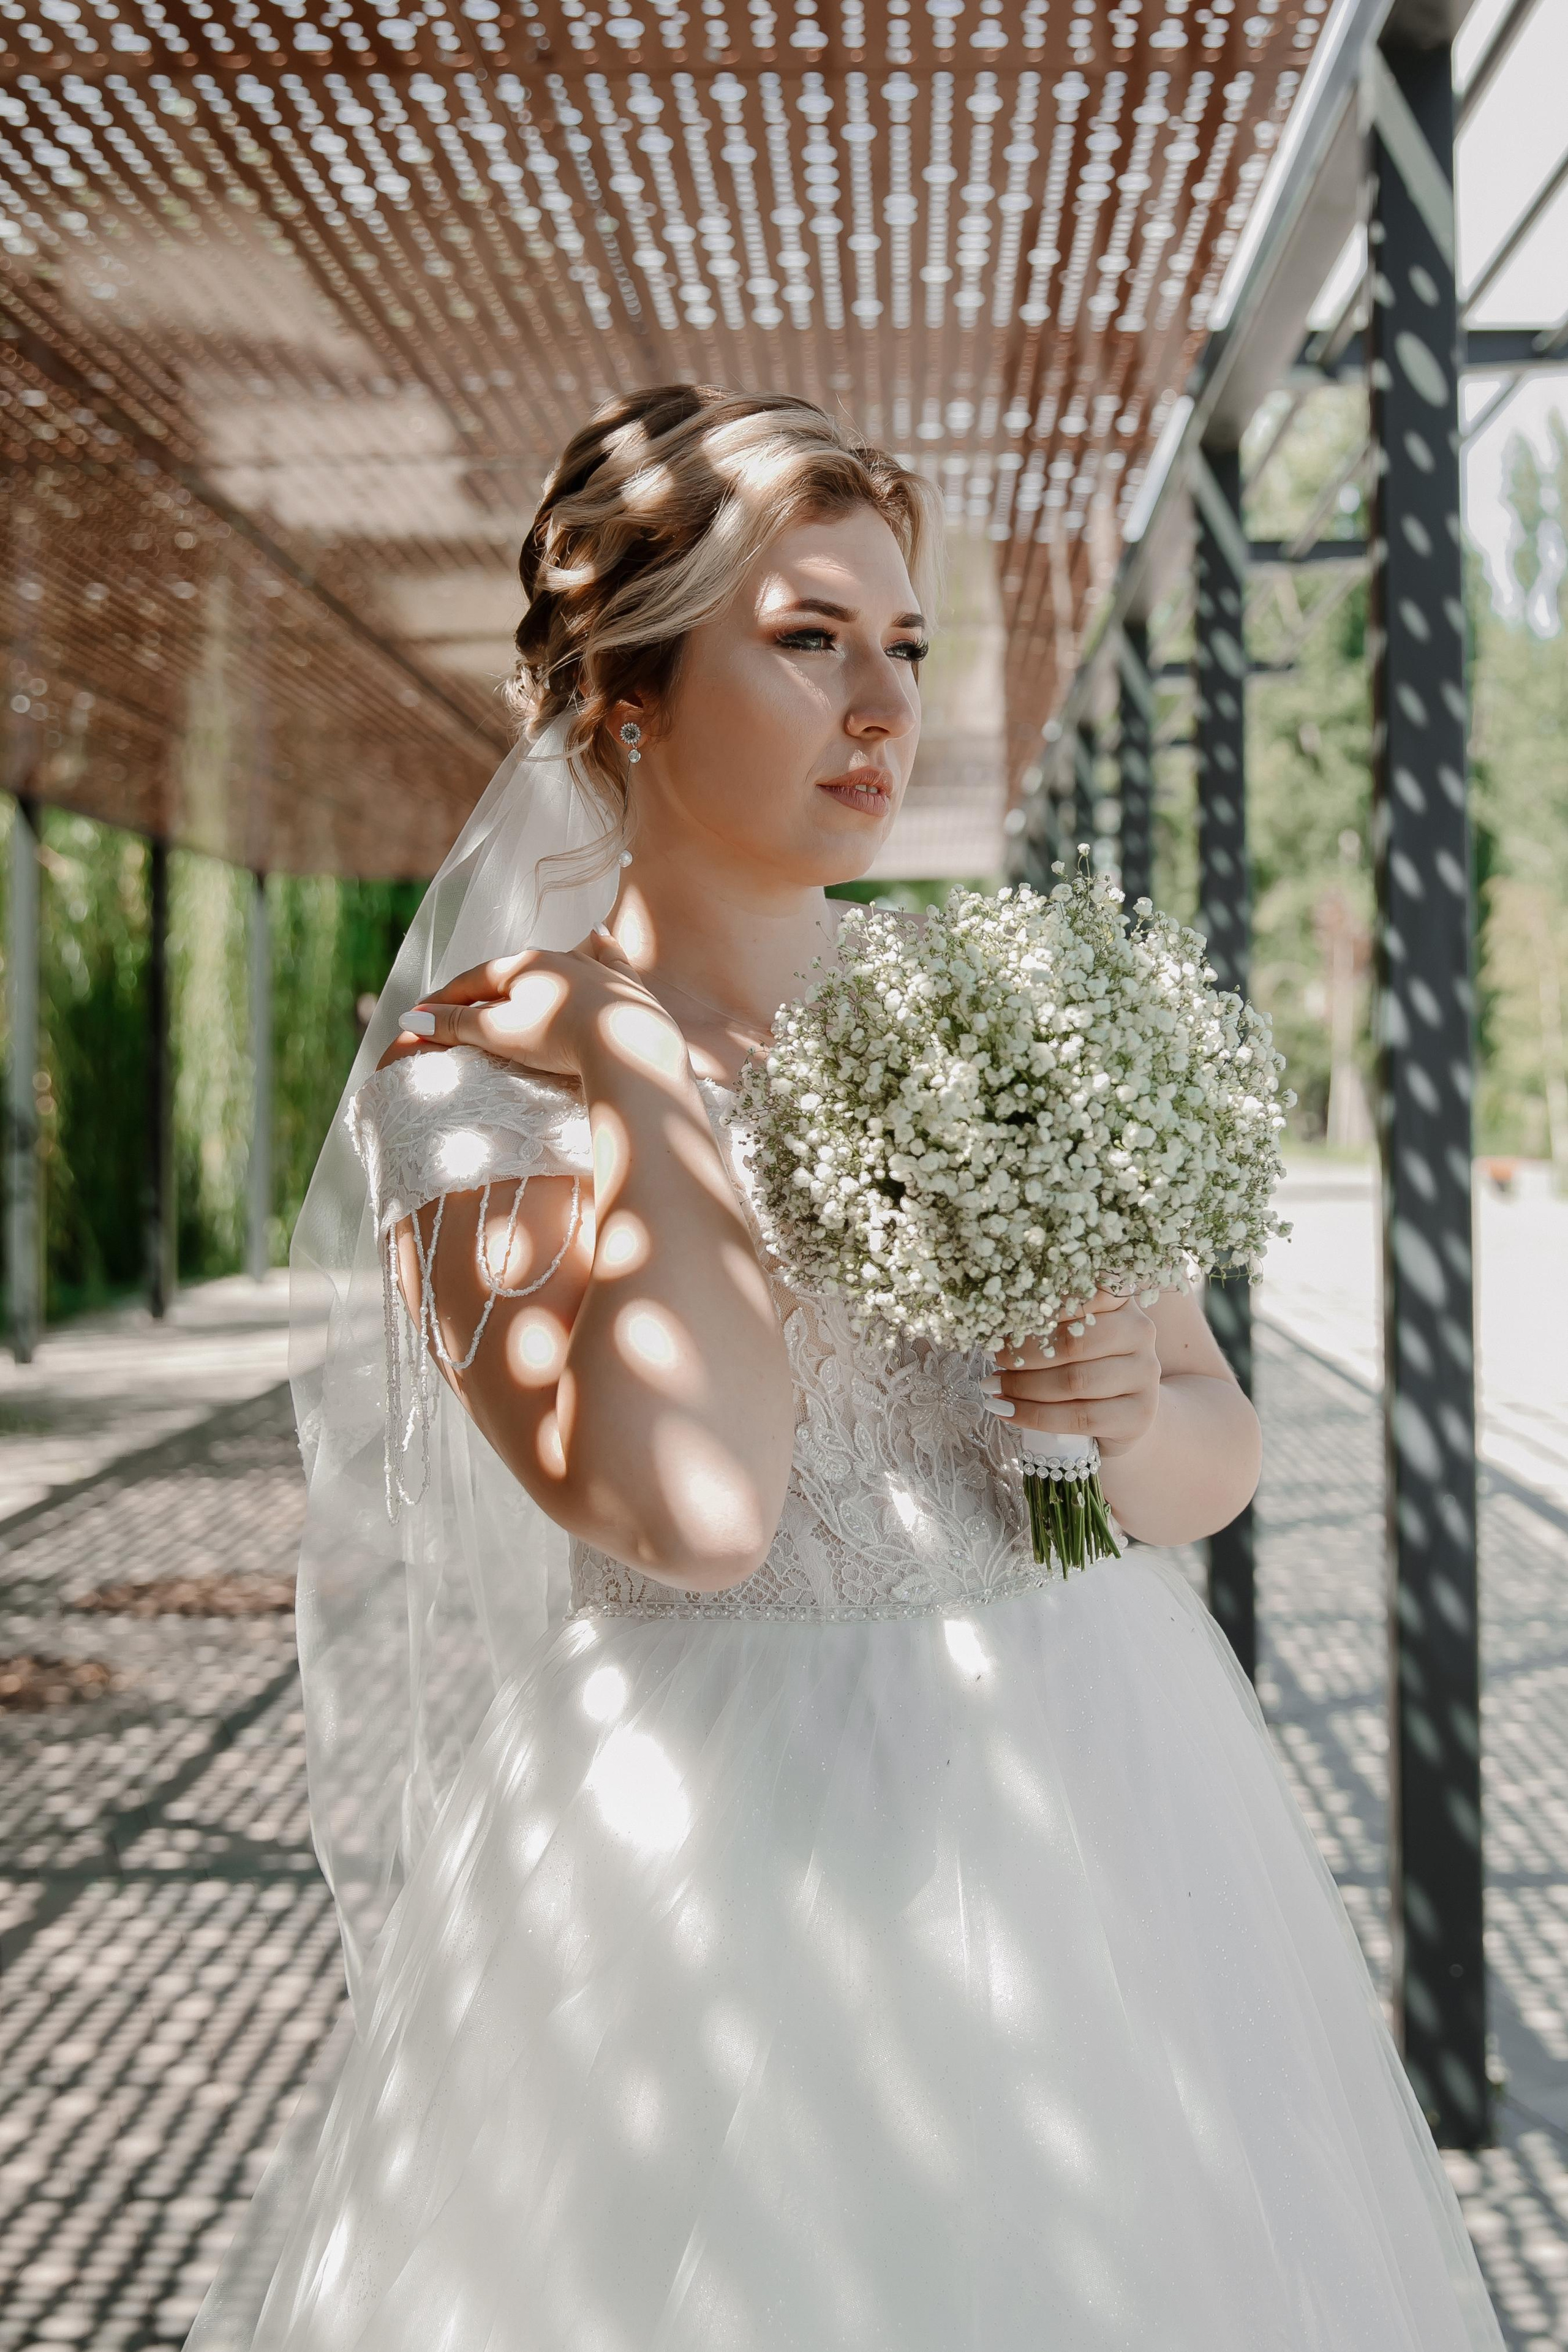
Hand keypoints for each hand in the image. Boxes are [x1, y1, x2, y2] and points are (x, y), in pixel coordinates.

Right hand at [381, 929, 684, 1084]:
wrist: (626, 1046)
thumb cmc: (558, 1038)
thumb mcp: (500, 1033)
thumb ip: (457, 1024)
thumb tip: (410, 1018)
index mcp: (524, 965)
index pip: (474, 980)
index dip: (445, 998)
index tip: (421, 1014)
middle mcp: (560, 958)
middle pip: (514, 972)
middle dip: (489, 985)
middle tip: (467, 1000)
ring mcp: (596, 970)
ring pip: (562, 960)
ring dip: (539, 965)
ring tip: (525, 964)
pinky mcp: (627, 986)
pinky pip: (611, 959)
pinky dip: (602, 949)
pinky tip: (601, 934)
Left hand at [984, 1292, 1160, 1459]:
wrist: (1125, 1412)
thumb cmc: (1085, 1362)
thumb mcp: (1071, 1331)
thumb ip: (1045, 1317)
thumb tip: (995, 1322)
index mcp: (1120, 1299)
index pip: (1081, 1290)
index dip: (1039, 1303)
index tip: (1005, 1315)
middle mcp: (1139, 1331)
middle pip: (1074, 1340)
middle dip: (1023, 1352)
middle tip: (992, 1357)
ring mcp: (1144, 1374)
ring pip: (1074, 1381)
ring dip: (1024, 1386)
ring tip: (993, 1386)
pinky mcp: (1138, 1415)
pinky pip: (1079, 1417)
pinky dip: (1034, 1415)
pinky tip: (1006, 1411)